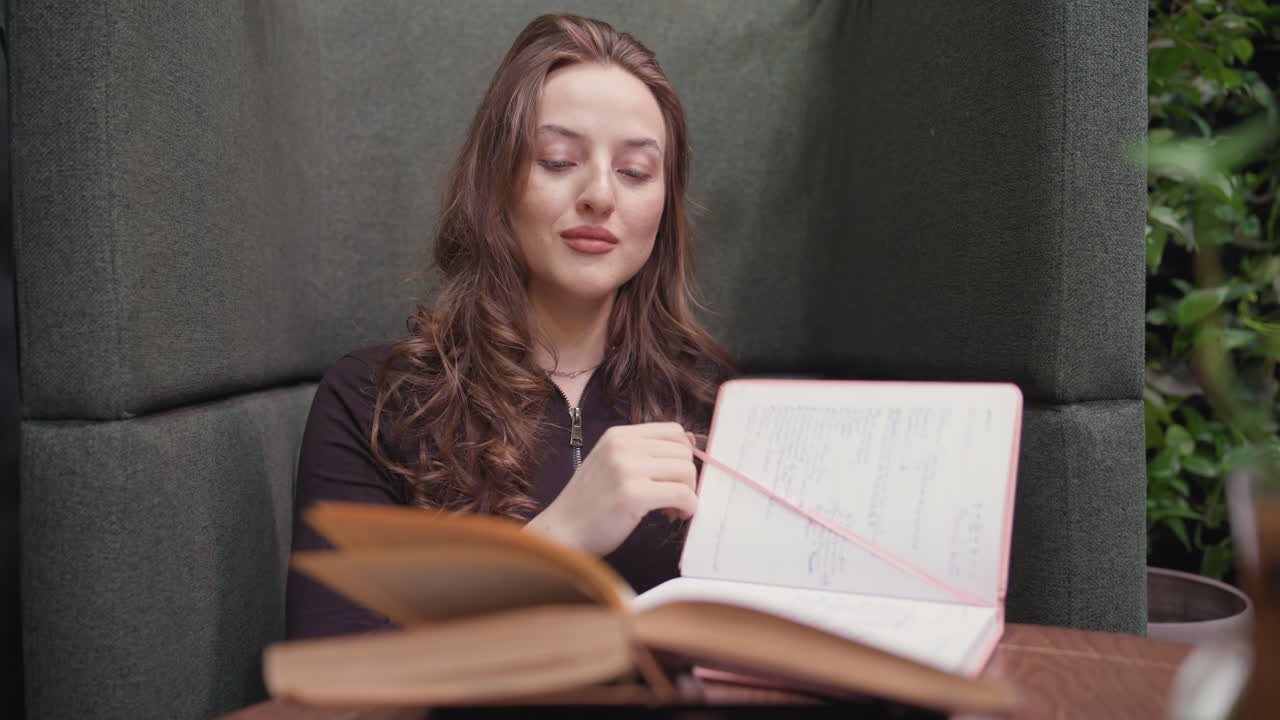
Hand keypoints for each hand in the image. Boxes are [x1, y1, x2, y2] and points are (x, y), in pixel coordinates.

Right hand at [524, 422, 697, 555]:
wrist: (562, 531)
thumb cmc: (590, 503)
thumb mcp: (613, 465)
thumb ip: (647, 452)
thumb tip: (692, 441)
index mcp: (618, 435)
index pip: (673, 430)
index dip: (683, 454)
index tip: (674, 476)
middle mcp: (622, 446)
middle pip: (684, 451)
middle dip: (687, 477)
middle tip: (672, 498)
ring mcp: (626, 469)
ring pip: (686, 471)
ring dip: (688, 493)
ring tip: (670, 508)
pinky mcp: (633, 494)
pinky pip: (682, 495)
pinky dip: (687, 507)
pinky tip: (673, 515)